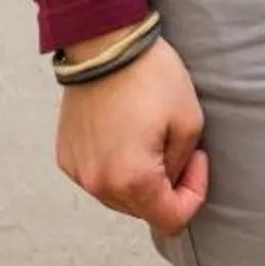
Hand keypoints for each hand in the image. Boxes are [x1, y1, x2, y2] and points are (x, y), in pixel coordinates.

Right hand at [53, 34, 209, 235]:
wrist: (106, 45)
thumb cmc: (152, 78)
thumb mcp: (189, 122)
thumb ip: (181, 166)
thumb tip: (170, 181)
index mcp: (131, 181)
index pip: (171, 220)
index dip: (193, 194)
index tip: (198, 161)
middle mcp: (98, 185)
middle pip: (143, 210)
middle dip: (167, 187)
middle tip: (178, 147)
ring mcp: (78, 172)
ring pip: (119, 196)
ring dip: (140, 179)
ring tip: (151, 138)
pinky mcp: (66, 157)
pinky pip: (98, 177)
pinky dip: (115, 167)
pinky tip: (125, 134)